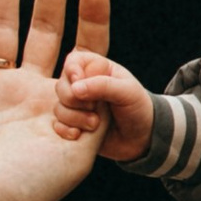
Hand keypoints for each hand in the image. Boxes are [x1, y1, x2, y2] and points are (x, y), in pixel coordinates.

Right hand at [59, 46, 152, 161]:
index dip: (73, 72)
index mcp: (95, 68)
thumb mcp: (127, 92)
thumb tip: (75, 89)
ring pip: (59, 107)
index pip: (73, 62)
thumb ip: (103, 86)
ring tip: (95, 124)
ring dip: (75, 118)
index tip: (80, 81)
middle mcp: (82, 85)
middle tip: (95, 108)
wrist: (142, 138)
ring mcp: (76, 106)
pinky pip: (57, 125)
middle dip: (76, 100)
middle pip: (61, 86)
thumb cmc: (138, 108)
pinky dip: (66, 130)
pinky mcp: (73, 124)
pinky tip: (79, 134)